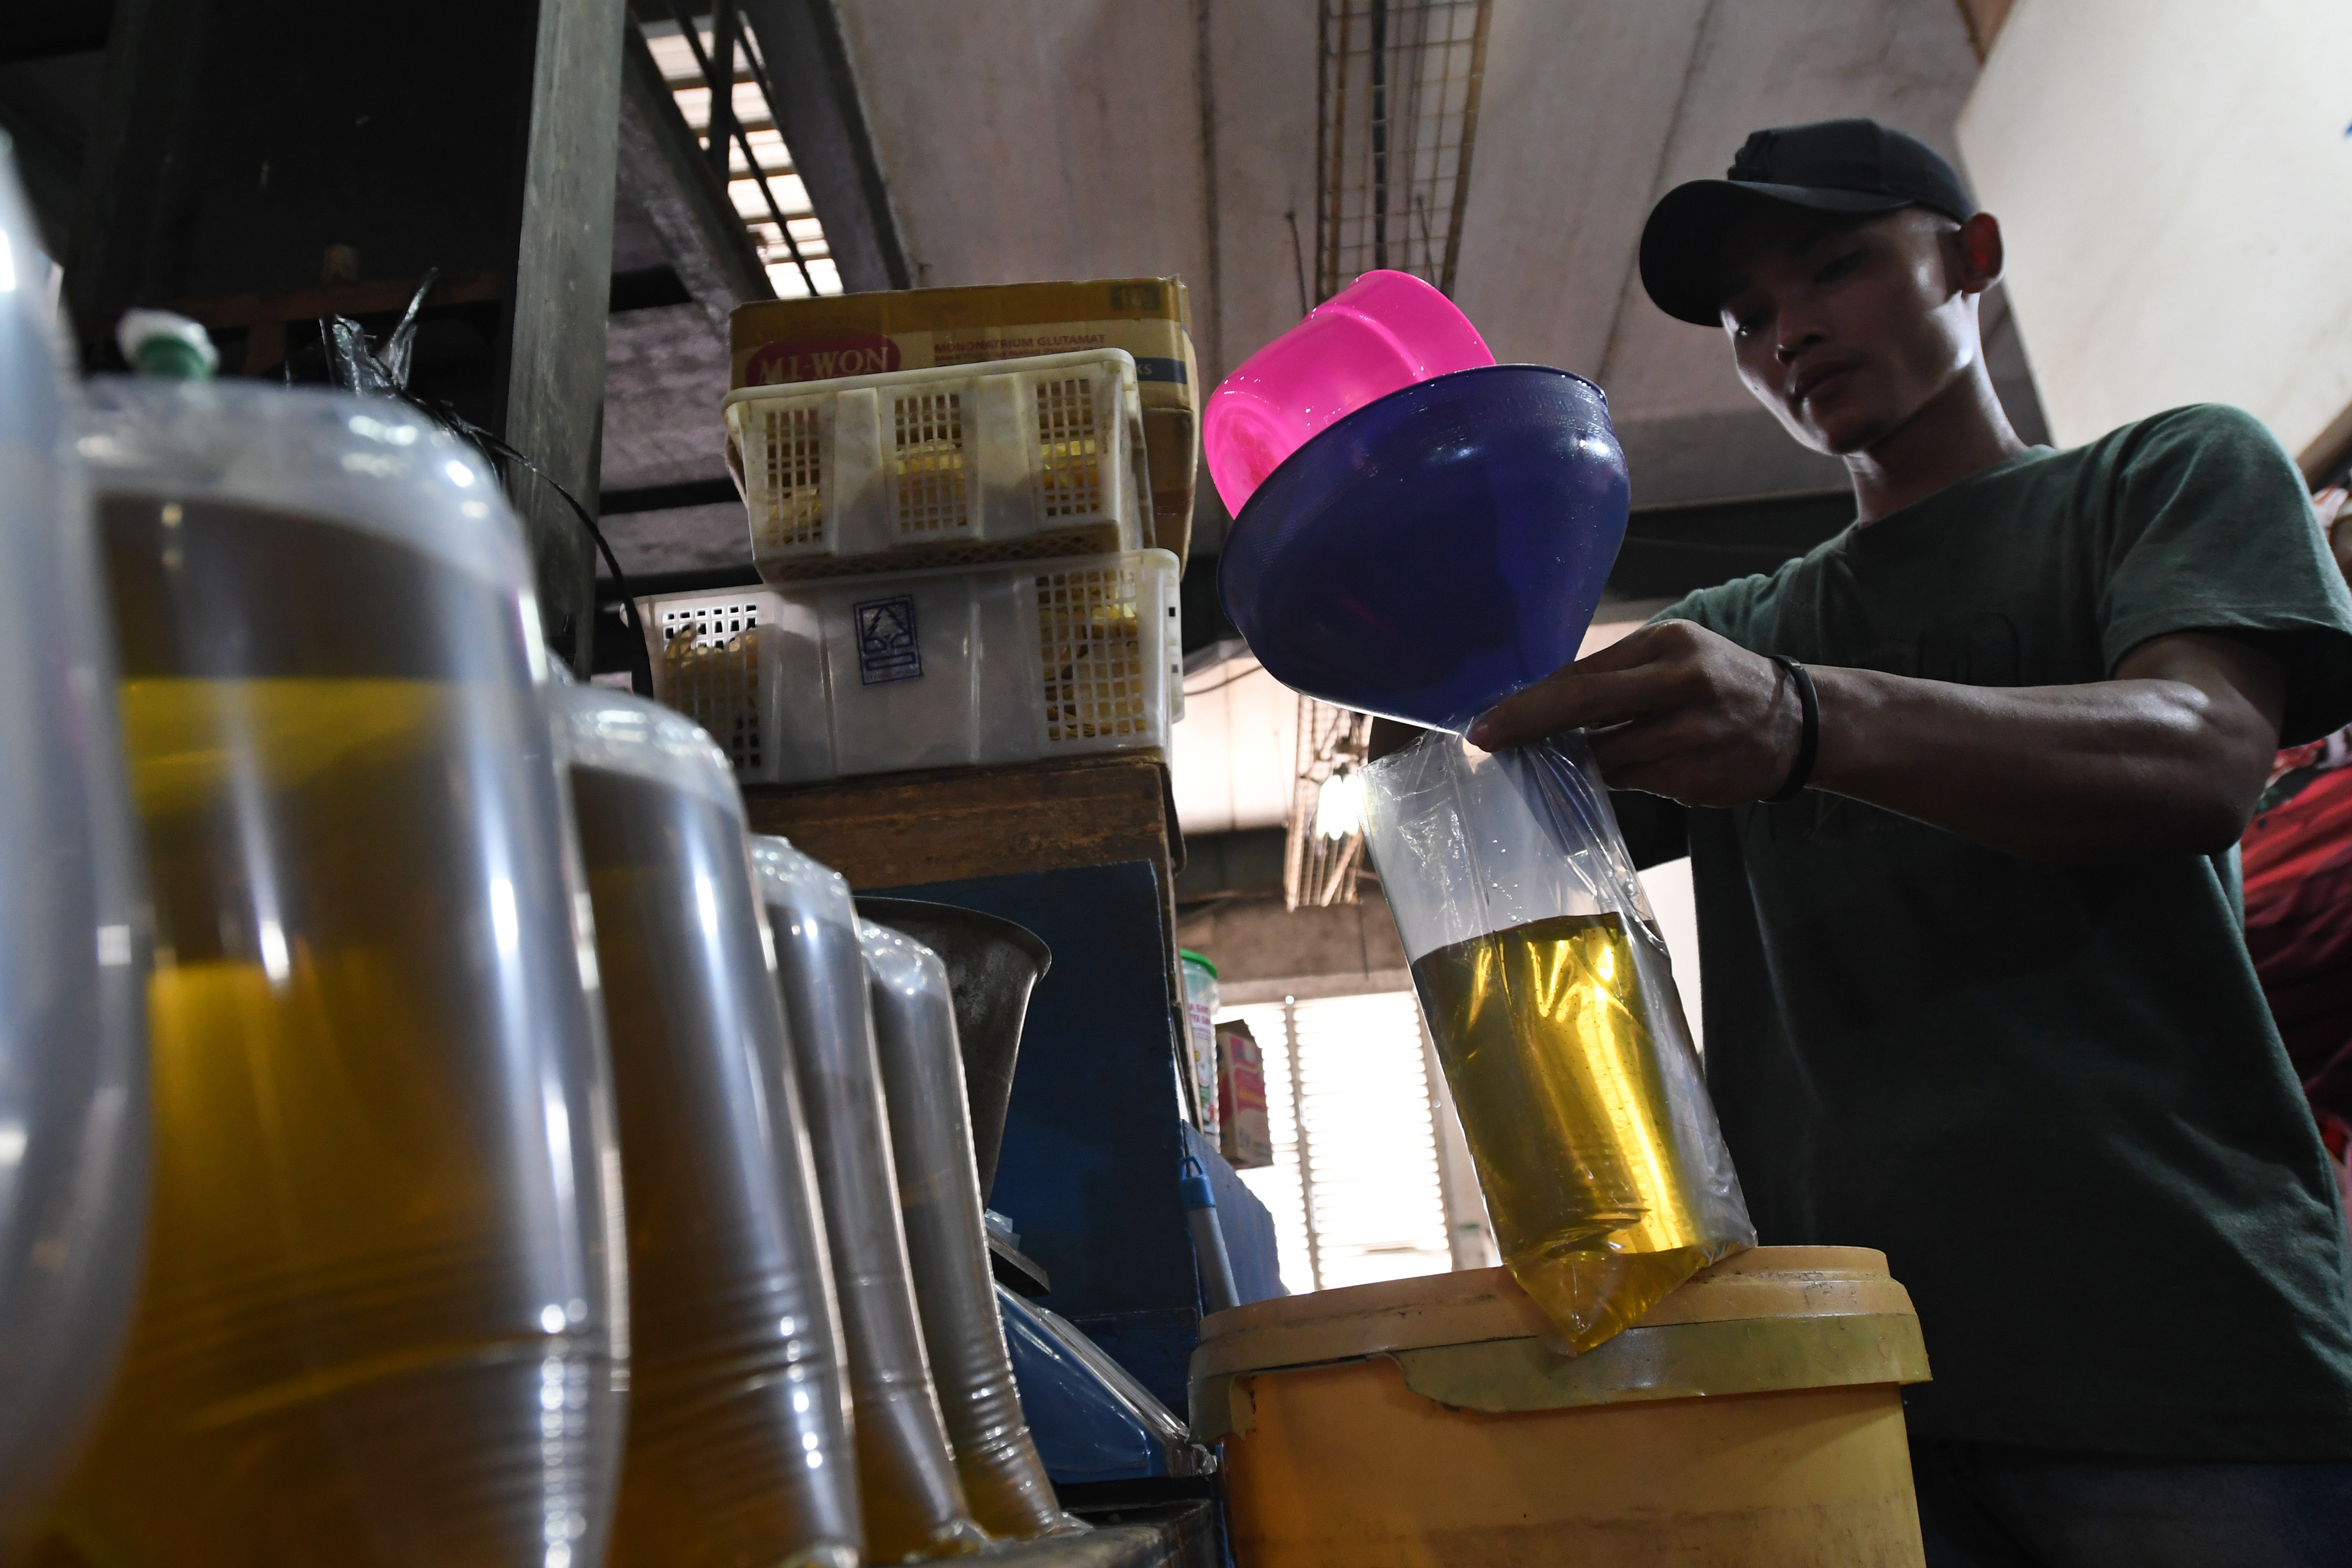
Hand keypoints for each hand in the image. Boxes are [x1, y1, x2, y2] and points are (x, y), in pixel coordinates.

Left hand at [1467, 620, 1803, 806]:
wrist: (1798, 723)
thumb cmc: (1718, 680)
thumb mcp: (1673, 655)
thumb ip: (1614, 674)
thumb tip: (1541, 703)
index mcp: (1669, 646)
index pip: (1582, 676)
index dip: (1529, 703)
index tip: (1486, 723)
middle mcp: (1682, 687)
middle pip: (1585, 709)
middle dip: (1528, 728)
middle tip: (1488, 743)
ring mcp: (1692, 738)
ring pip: (1606, 758)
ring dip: (1584, 761)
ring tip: (1586, 755)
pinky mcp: (1696, 780)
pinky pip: (1636, 784)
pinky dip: (1626, 777)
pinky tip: (1643, 765)